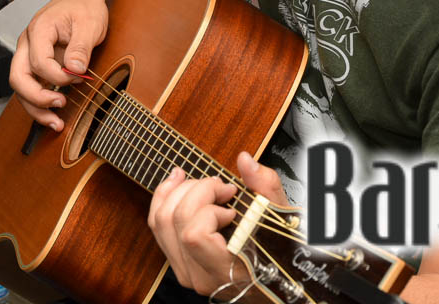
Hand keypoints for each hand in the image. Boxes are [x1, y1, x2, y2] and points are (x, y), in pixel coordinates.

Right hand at [9, 0, 107, 129]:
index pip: (38, 62)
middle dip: (37, 98)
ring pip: (21, 88)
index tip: (78, 77)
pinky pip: (32, 87)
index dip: (58, 76)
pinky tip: (53, 113)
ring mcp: (30, 55)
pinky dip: (40, 103)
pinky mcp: (37, 64)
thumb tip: (75, 70)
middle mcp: (28, 44)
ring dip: (36, 108)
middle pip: (18, 78)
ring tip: (56, 122)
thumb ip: (81, 47)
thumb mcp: (89, 23)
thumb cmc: (83, 6)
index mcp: (39, 31)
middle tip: (60, 104)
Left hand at [148, 152, 288, 296]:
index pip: (194, 234)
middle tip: (220, 185)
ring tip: (203, 183)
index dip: (207, 205)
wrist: (274, 278)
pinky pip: (157, 227)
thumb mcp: (280, 216)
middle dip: (196, 189)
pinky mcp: (179, 262)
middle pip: (175, 221)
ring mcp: (186, 271)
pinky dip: (165, 198)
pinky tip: (179, 183)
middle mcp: (200, 276)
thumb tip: (244, 160)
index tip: (230, 196)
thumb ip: (264, 186)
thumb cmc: (279, 249)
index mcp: (227, 270)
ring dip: (179, 191)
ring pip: (160, 221)